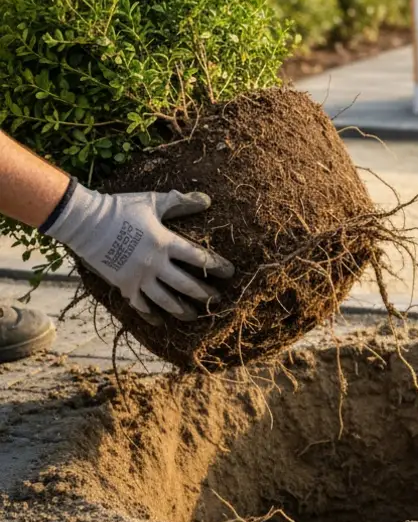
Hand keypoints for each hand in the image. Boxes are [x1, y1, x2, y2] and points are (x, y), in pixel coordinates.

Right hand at [43, 184, 234, 324]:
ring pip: (165, 300)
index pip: (199, 258)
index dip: (217, 266)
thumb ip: (180, 202)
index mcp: (165, 243)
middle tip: (217, 300)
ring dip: (181, 309)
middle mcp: (154, 264)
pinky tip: (160, 321)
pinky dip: (150, 314)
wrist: (84, 221)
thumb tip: (207, 200)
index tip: (230, 273)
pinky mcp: (122, 285)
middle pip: (186, 284)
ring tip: (195, 316)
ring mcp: (138, 277)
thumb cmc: (121, 208)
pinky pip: (139, 304)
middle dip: (204, 294)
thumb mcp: (153, 202)